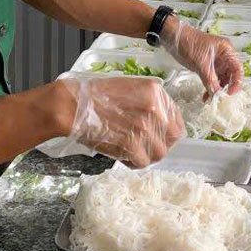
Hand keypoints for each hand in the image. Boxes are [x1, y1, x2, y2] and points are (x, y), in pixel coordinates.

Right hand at [59, 77, 184, 166]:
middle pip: (171, 138)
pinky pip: (142, 162)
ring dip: (146, 155)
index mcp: (155, 93)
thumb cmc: (97, 96)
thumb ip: (150, 102)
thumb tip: (162, 122)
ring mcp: (144, 128)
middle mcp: (154, 109)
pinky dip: (133, 162)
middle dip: (159, 144)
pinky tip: (123, 155)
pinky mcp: (131, 144)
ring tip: (132, 150)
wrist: (74, 106)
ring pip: (158, 153)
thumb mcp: (130, 88)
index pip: (177, 120)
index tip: (160, 136)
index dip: (168, 131)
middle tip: (145, 145)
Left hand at [160, 18, 243, 95]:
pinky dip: (210, 87)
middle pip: (231, 75)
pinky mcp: (207, 66)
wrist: (173, 38)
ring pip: (221, 79)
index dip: (237, 82)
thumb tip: (217, 95)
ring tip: (211, 100)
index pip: (238, 68)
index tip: (230, 93)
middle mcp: (224, 56)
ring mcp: (215, 62)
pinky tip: (205, 96)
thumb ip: (210, 80)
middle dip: (226, 88)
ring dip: (216, 89)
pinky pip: (212, 79)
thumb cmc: (189, 44)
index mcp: (226, 51)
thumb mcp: (201, 64)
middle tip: (220, 99)